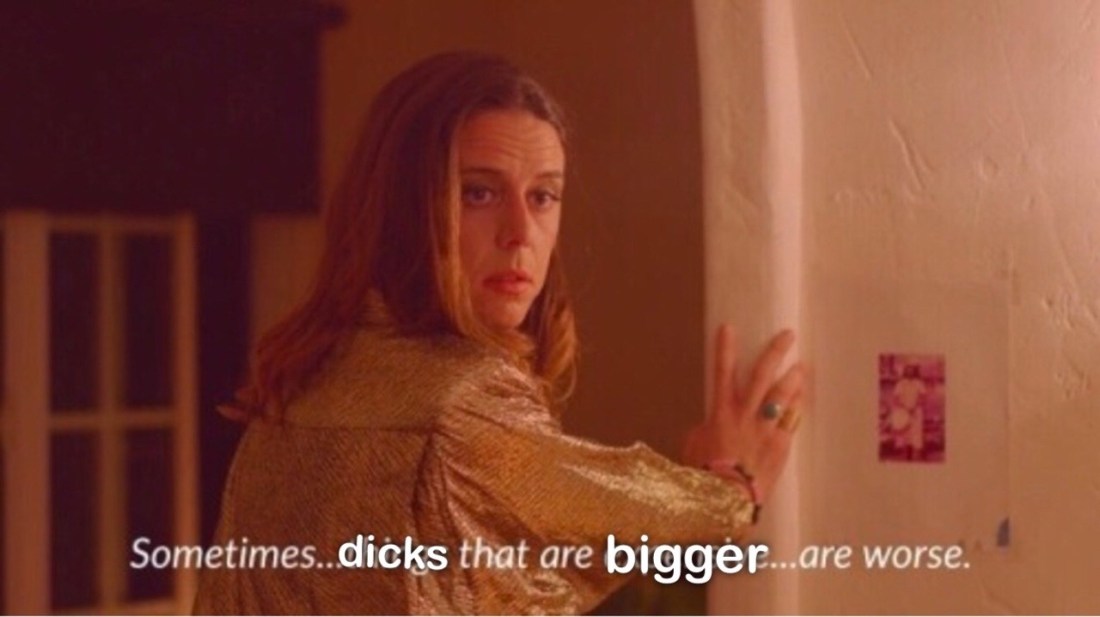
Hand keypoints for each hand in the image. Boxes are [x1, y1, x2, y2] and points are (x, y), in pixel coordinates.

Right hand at [682, 324, 804, 503]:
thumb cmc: (704, 473)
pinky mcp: (780, 445)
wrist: (725, 499)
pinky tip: (803, 397)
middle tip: (788, 335)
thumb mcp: (694, 445)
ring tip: (802, 366)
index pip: (722, 373)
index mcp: (721, 413)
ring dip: (794, 378)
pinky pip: (792, 421)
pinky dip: (797, 407)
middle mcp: (745, 416)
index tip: (729, 327)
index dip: (725, 349)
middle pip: (762, 376)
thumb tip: (707, 425)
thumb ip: (703, 428)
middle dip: (774, 353)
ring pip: (783, 396)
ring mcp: (765, 430)